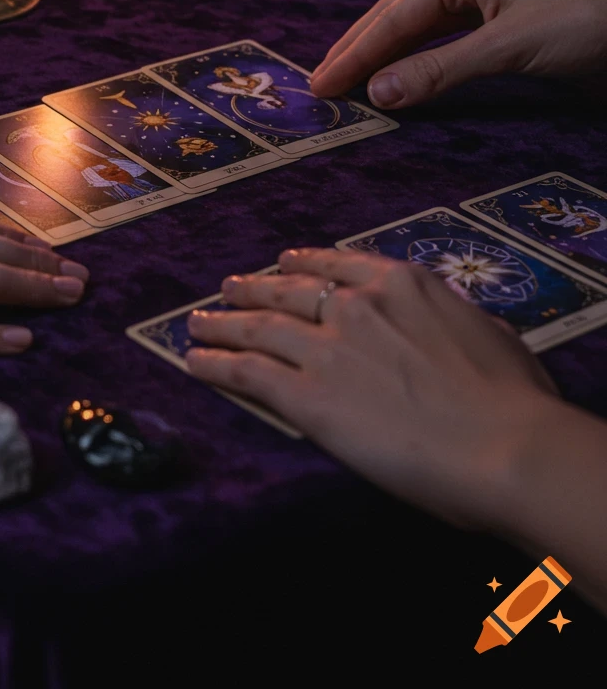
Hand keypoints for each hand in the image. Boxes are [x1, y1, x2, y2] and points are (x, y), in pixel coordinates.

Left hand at [186, 248, 556, 528]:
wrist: (500, 444)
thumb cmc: (513, 397)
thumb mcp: (488, 333)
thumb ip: (452, 322)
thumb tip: (449, 326)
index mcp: (401, 284)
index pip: (338, 266)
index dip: (304, 263)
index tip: (284, 262)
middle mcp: (355, 304)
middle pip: (289, 290)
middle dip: (254, 287)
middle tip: (229, 286)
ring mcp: (326, 347)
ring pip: (257, 326)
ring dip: (222, 322)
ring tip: (198, 321)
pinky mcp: (306, 397)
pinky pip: (246, 371)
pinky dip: (215, 363)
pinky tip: (195, 361)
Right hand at [310, 0, 606, 108]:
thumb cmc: (585, 21)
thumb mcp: (508, 47)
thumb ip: (441, 69)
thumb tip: (378, 92)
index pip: (395, 17)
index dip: (356, 54)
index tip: (321, 86)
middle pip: (397, 16)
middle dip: (359, 50)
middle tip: (321, 86)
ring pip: (418, 28)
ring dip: (384, 56)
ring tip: (349, 83)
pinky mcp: (501, 23)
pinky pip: (443, 40)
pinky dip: (416, 60)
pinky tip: (400, 77)